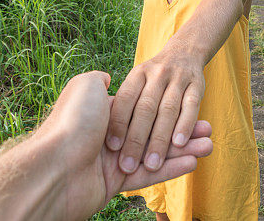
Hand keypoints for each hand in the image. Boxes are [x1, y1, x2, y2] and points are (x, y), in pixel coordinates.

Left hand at [39, 71, 211, 220]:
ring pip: (157, 152)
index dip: (167, 108)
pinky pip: (151, 174)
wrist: (54, 165)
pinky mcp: (118, 183)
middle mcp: (111, 135)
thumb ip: (100, 81)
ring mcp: (115, 160)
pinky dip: (173, 166)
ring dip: (185, 149)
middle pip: (156, 130)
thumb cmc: (72, 122)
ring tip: (210, 145)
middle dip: (183, 130)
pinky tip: (195, 160)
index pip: (143, 108)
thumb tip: (109, 80)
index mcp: (105, 112)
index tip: (187, 105)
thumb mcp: (84, 86)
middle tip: (208, 131)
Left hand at [104, 45, 205, 174]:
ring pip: (168, 111)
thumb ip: (117, 95)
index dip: (119, 122)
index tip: (112, 147)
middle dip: (137, 139)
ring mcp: (178, 79)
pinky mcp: (197, 86)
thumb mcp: (134, 79)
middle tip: (129, 165)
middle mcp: (156, 75)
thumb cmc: (153, 79)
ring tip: (153, 163)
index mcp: (137, 75)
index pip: (125, 99)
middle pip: (146, 109)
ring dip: (161, 139)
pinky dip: (186, 125)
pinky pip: (191, 107)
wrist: (186, 51)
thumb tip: (102, 120)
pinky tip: (181, 145)